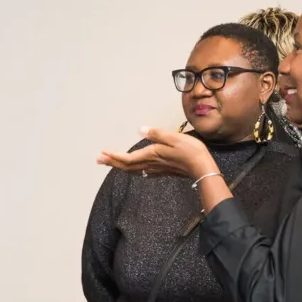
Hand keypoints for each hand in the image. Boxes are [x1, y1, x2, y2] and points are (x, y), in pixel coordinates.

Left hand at [98, 127, 219, 178]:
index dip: (113, 157)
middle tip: (99, 160)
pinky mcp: (162, 171)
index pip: (127, 159)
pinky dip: (132, 169)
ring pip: (133, 170)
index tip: (102, 154)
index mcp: (151, 155)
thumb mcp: (173, 137)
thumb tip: (140, 129)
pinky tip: (133, 168)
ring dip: (120, 166)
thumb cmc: (190, 151)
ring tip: (111, 163)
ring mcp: (156, 169)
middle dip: (112, 163)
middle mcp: (151, 164)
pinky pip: (141, 171)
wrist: (203, 168)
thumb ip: (156, 134)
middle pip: (127, 166)